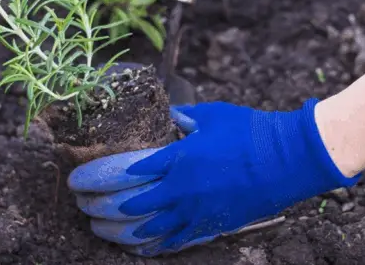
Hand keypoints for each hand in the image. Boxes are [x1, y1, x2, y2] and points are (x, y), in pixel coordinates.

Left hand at [68, 99, 359, 255]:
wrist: (289, 159)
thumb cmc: (251, 132)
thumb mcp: (213, 116)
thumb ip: (183, 119)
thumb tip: (168, 117)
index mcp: (176, 158)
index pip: (122, 172)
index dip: (94, 178)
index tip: (75, 180)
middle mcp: (180, 190)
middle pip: (126, 205)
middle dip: (97, 207)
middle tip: (81, 205)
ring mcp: (195, 212)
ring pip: (144, 231)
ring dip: (115, 232)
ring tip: (98, 228)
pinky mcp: (210, 226)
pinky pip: (172, 243)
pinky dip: (149, 247)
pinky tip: (135, 248)